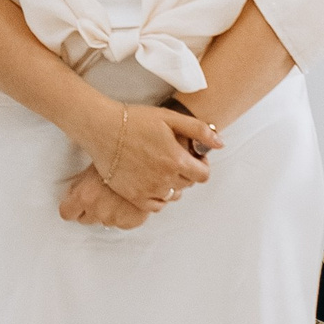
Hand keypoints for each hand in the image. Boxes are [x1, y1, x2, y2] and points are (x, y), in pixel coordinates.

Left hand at [58, 164, 150, 228]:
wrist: (147, 163)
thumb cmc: (119, 158)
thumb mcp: (94, 168)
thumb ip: (81, 185)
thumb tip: (72, 193)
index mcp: (84, 196)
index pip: (67, 213)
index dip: (71, 207)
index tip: (75, 203)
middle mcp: (97, 210)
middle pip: (85, 219)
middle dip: (90, 209)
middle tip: (101, 195)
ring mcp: (115, 218)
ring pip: (105, 221)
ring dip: (109, 212)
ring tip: (117, 196)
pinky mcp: (131, 222)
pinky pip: (123, 223)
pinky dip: (126, 215)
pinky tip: (129, 202)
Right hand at [94, 99, 221, 212]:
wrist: (102, 129)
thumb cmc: (135, 120)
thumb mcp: (170, 118)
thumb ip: (199, 131)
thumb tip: (221, 144)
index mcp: (177, 160)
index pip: (203, 175)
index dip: (201, 165)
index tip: (192, 157)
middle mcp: (164, 179)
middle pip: (188, 184)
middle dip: (186, 172)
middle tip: (172, 158)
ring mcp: (148, 190)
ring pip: (173, 195)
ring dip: (172, 184)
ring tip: (160, 168)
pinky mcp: (133, 196)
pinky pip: (155, 206)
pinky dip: (158, 197)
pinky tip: (151, 182)